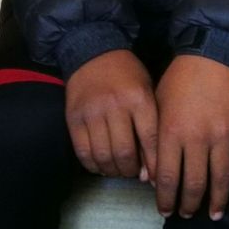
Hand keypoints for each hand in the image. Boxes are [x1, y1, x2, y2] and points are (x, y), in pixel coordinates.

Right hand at [65, 49, 157, 178]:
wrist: (94, 53)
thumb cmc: (127, 75)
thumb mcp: (147, 91)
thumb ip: (151, 125)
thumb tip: (149, 169)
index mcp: (139, 98)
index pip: (150, 139)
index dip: (154, 163)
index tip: (155, 176)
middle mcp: (115, 106)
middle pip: (124, 153)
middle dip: (131, 170)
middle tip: (134, 172)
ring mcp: (92, 113)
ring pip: (103, 156)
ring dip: (113, 171)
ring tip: (118, 169)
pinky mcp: (73, 119)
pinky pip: (83, 152)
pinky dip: (93, 165)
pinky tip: (101, 165)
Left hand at [152, 55, 228, 220]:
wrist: (213, 54)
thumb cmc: (179, 80)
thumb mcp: (156, 107)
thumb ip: (153, 142)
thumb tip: (150, 178)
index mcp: (171, 133)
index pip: (167, 179)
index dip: (166, 200)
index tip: (166, 211)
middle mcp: (197, 139)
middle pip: (194, 184)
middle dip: (189, 205)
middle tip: (187, 214)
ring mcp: (222, 136)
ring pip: (220, 179)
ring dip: (216, 201)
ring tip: (213, 214)